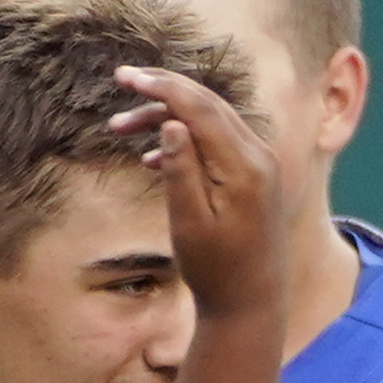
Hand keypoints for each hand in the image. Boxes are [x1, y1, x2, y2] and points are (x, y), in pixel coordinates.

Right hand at [108, 64, 289, 323]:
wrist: (250, 305)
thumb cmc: (215, 270)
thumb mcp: (189, 223)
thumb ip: (180, 171)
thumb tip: (171, 124)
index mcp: (244, 167)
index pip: (200, 108)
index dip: (162, 87)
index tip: (124, 77)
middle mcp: (260, 157)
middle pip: (207, 105)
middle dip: (162, 92)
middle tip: (121, 83)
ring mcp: (261, 165)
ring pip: (211, 121)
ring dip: (168, 119)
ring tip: (121, 130)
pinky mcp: (255, 177)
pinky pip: (218, 142)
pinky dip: (187, 141)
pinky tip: (152, 159)